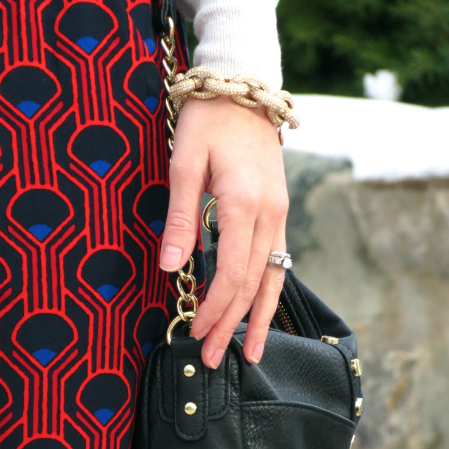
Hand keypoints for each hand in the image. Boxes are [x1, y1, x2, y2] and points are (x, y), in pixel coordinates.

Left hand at [159, 94, 289, 369]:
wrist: (243, 90)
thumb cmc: (207, 123)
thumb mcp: (184, 164)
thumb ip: (180, 218)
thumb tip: (169, 268)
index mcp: (243, 204)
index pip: (232, 272)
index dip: (216, 308)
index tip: (196, 332)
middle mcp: (269, 216)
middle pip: (253, 284)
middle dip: (232, 324)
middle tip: (214, 359)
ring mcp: (278, 215)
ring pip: (273, 279)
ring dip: (258, 318)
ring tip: (250, 354)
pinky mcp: (278, 213)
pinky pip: (277, 263)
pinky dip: (267, 293)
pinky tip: (260, 313)